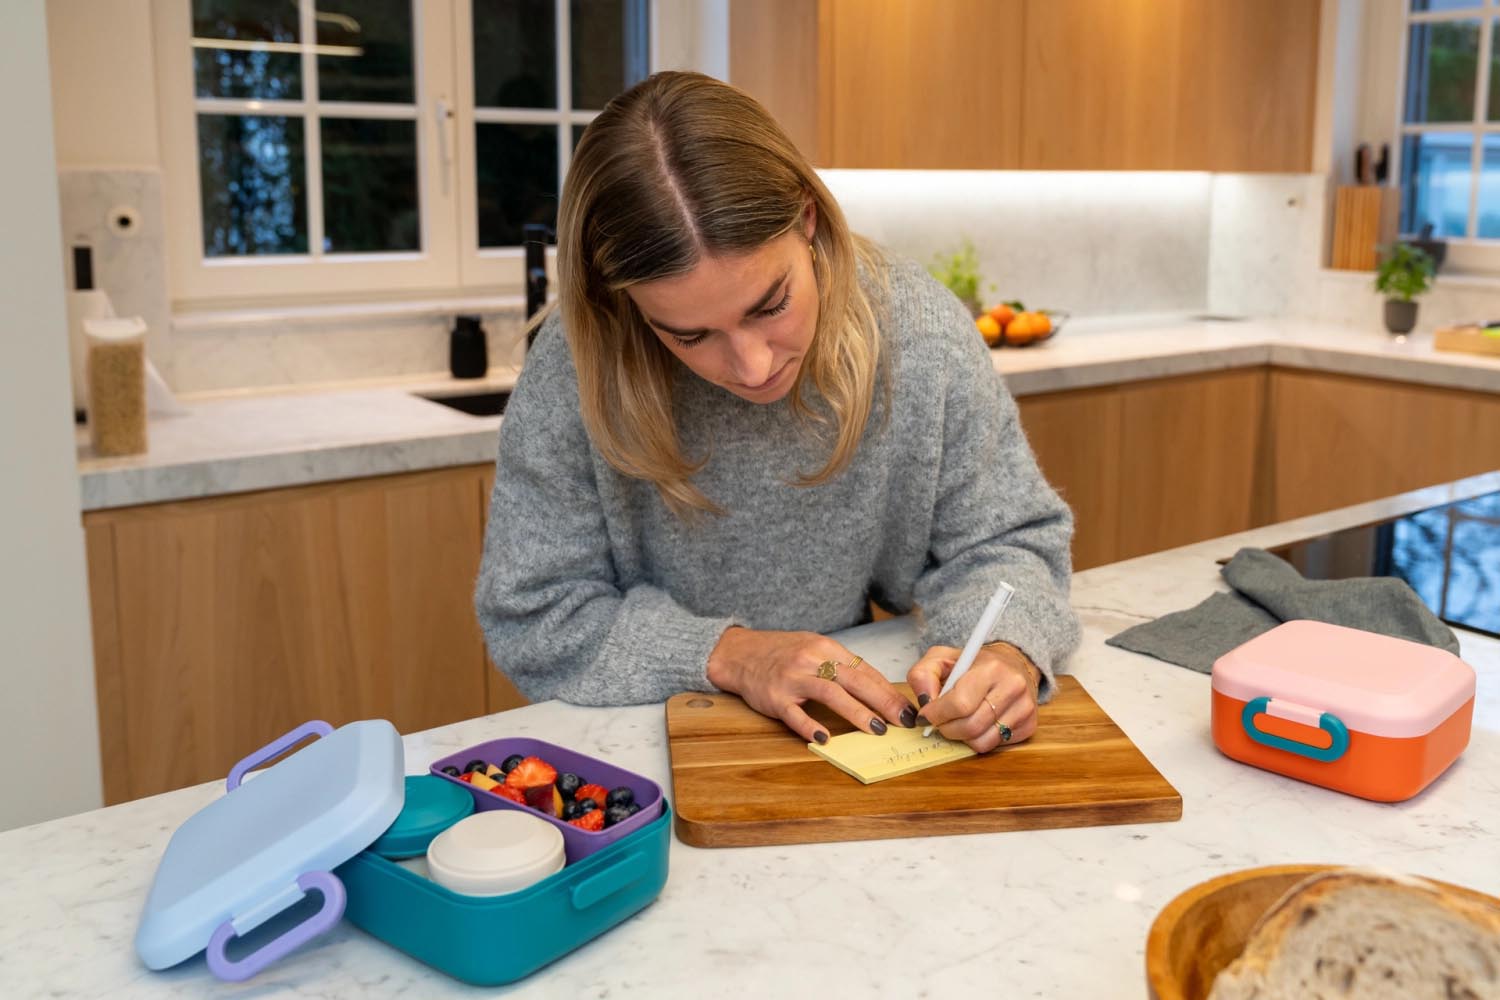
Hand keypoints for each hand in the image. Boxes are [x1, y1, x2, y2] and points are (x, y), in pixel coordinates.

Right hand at [707, 626, 916, 743]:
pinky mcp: (775, 697)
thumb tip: (876, 688)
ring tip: (876, 729)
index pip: (864, 670)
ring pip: (830, 694)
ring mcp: (792, 679)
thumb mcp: (813, 648)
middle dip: (883, 702)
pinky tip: (826, 738)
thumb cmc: (781, 653)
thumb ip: (841, 666)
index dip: (888, 690)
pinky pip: (795, 714)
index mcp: (825, 648)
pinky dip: (810, 726)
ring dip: (856, 713)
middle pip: (854, 681)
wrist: (740, 653)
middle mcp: (811, 660)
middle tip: (902, 720)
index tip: (907, 707)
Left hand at [907, 642, 1040, 751]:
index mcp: (991, 668)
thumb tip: (924, 702)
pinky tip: (977, 723)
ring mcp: (1024, 708)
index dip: (936, 715)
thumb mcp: (942, 658)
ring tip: (958, 722)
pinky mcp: (1029, 726)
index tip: (926, 716)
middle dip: (946, 729)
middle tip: (939, 723)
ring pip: (982, 741)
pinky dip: (978, 740)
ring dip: (962, 737)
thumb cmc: (974, 664)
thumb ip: (923, 675)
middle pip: (970, 726)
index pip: (960, 704)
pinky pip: (994, 746)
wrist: (1013, 665)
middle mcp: (1012, 687)